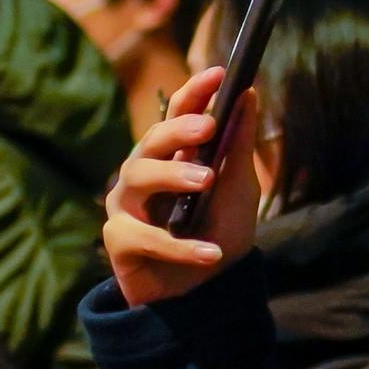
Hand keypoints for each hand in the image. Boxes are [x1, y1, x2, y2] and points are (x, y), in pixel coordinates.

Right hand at [100, 66, 264, 305]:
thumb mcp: (238, 192)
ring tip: (206, 181)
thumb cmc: (218, 236)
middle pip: (151, 139)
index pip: (178, 114)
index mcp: (172, 155)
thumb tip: (250, 94)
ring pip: (136, 176)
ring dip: (173, 176)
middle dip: (178, 129)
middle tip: (209, 127)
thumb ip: (239, 148)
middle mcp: (143, 173)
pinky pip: (143, 236)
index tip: (218, 72)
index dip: (194, 92)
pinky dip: (179, 246)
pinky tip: (209, 254)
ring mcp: (126, 206)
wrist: (205, 296)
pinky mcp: (118, 241)